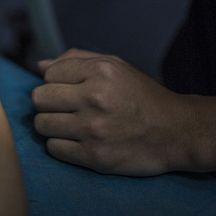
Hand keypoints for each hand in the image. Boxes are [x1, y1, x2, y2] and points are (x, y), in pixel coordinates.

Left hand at [32, 49, 189, 175]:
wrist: (175, 132)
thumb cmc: (141, 96)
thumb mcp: (116, 66)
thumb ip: (76, 60)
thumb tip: (40, 67)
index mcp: (100, 71)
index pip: (49, 74)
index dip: (56, 82)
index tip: (70, 90)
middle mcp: (94, 97)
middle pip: (39, 98)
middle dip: (48, 103)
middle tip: (64, 109)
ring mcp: (93, 128)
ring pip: (41, 124)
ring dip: (51, 125)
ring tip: (69, 125)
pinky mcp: (94, 156)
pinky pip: (53, 148)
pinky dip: (60, 145)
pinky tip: (77, 141)